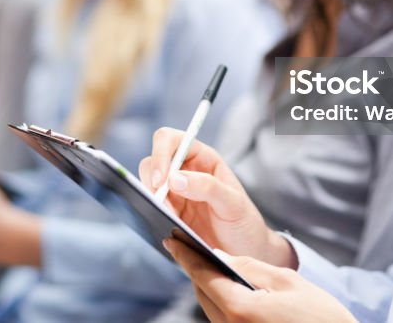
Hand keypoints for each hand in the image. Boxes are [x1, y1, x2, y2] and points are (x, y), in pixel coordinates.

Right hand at [139, 127, 293, 266]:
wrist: (244, 252)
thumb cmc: (244, 222)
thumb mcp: (233, 203)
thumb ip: (207, 187)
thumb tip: (174, 178)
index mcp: (202, 158)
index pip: (171, 140)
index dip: (161, 154)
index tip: (162, 180)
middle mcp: (184, 171)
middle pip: (152, 161)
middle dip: (153, 181)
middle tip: (162, 204)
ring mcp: (174, 193)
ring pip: (147, 185)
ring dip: (152, 200)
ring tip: (171, 218)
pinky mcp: (168, 213)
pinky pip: (150, 208)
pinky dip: (152, 214)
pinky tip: (168, 226)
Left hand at [164, 239, 357, 322]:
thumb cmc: (321, 317)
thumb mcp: (288, 282)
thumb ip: (249, 267)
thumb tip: (220, 256)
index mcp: (241, 309)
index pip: (203, 276)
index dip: (186, 256)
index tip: (171, 240)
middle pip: (203, 294)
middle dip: (197, 271)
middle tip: (188, 247)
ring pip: (212, 309)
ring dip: (209, 288)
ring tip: (206, 266)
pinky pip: (224, 320)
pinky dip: (222, 303)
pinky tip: (227, 290)